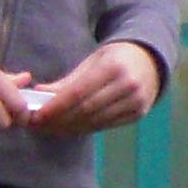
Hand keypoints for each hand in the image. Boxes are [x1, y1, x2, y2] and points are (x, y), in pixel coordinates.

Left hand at [24, 39, 160, 135]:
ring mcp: (137, 101)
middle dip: (59, 119)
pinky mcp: (139, 114)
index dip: (56, 106)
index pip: (79, 92)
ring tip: (50, 128)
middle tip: (38, 125)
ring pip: (95, 121)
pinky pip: (106, 125)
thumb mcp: (93, 62)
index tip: (37, 115)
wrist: (151, 61)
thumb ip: (68, 81)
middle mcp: (129, 85)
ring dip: (70, 127)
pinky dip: (85, 128)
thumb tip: (39, 94)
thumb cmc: (115, 59)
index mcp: (114, 67)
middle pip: (86, 109)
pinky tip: (70, 128)